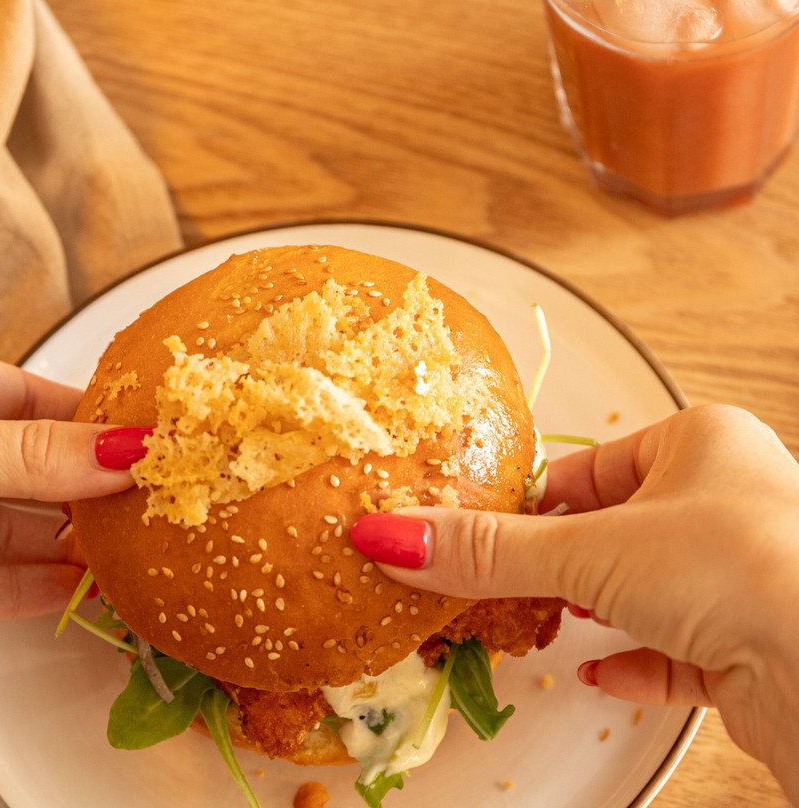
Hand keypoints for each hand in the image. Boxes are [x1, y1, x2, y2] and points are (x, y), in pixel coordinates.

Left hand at [0, 335, 145, 628]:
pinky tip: (75, 590)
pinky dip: (26, 591)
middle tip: (152, 507)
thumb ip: (27, 456)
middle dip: (84, 490)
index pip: (33, 402)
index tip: (152, 444)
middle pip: (26, 472)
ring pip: (8, 533)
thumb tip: (125, 448)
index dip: (92, 424)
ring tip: (127, 554)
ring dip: (63, 545)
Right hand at [350, 404, 798, 801]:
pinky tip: (601, 674)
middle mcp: (732, 500)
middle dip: (560, 564)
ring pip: (648, 589)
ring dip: (595, 611)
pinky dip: (637, 661)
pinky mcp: (758, 645)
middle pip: (615, 528)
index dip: (531, 504)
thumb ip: (488, 550)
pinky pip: (682, 648)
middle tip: (507, 587)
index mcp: (701, 443)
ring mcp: (748, 575)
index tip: (480, 536)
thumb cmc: (729, 568)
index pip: (589, 466)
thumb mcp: (587, 549)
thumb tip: (387, 536)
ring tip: (546, 625)